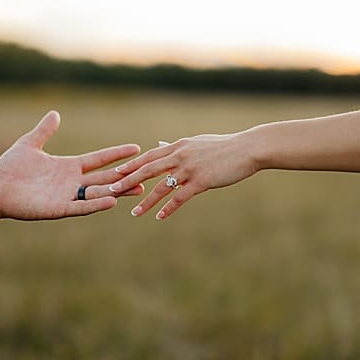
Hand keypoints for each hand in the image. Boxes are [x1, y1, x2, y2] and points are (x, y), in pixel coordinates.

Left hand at [0, 111, 141, 220]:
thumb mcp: (30, 144)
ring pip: (98, 193)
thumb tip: (55, 113)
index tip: (136, 147)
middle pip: (105, 178)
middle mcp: (72, 182)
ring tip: (138, 188)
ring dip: (117, 191)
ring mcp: (66, 196)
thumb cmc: (10, 168)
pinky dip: (96, 205)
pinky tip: (112, 201)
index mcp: (69, 166)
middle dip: (125, 176)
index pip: (99, 159)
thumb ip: (45, 131)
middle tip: (147, 174)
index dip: (116, 154)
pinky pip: (80, 207)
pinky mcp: (57, 208)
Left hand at [110, 133, 257, 221]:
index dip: (132, 165)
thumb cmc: (225, 146)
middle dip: (128, 181)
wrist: (248, 149)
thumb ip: (179, 146)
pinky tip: (160, 217)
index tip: (115, 173)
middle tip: (111, 191)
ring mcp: (190, 168)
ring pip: (161, 186)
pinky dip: (168, 207)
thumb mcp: (198, 142)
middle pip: (148, 170)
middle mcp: (181, 155)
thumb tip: (161, 145)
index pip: (150, 156)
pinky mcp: (201, 180)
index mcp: (180, 145)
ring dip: (146, 201)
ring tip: (134, 214)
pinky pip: (180, 197)